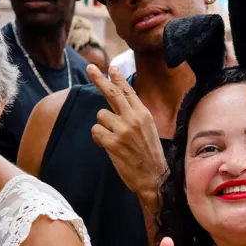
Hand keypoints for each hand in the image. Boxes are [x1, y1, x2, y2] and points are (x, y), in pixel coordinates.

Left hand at [87, 64, 166, 204]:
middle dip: (99, 79)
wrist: (155, 178)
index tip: (110, 67)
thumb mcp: (149, 130)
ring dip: (102, 126)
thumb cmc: (151, 156)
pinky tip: (108, 147)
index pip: (128, 91)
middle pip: (112, 93)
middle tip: (89, 67)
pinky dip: (99, 138)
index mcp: (144, 114)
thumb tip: (120, 105)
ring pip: (100, 116)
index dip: (118, 78)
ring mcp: (123, 130)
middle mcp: (133, 118)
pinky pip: (96, 131)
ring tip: (114, 139)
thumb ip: (135, 116)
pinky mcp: (113, 143)